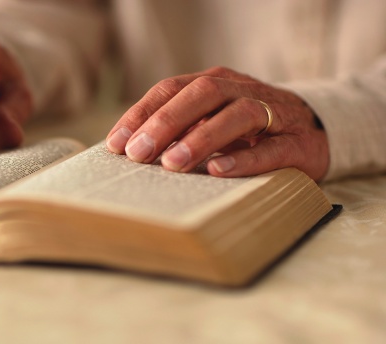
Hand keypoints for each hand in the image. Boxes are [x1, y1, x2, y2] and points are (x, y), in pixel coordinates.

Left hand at [105, 66, 329, 180]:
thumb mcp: (209, 122)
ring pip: (237, 115)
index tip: (116, 145)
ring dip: (201, 138)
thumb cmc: (247, 131)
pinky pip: (271, 148)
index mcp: (214, 83)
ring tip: (172, 163)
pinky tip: (218, 170)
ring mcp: (273, 113)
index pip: (171, 89)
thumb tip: (127, 151)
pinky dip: (244, 158)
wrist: (315, 132)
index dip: (141, 115)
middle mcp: (241, 90)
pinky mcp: (297, 142)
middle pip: (201, 94)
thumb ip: (177, 130)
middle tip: (138, 153)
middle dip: (165, 123)